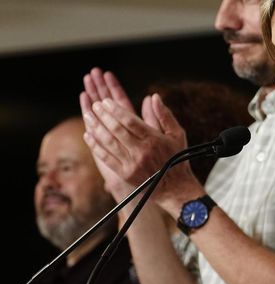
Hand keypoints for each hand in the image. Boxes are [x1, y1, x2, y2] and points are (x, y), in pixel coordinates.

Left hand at [82, 87, 198, 207]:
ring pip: (109, 142)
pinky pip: (105, 157)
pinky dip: (95, 145)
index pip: (130, 121)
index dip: (116, 110)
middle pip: (117, 130)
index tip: (106, 101)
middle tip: (95, 105)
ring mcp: (132, 163)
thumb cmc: (176, 157)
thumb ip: (164, 115)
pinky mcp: (124, 174)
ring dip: (96, 127)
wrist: (174, 187)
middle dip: (103, 115)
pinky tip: (88, 135)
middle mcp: (142, 151)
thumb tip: (154, 97)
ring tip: (88, 116)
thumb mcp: (177, 134)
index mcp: (154, 139)